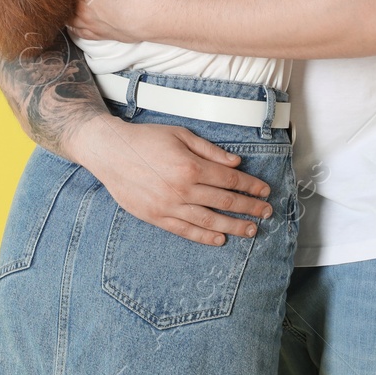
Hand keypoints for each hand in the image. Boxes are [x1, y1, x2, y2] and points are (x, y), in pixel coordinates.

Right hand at [69, 115, 273, 244]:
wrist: (110, 152)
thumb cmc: (145, 139)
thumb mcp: (180, 134)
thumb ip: (209, 150)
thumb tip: (235, 163)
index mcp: (191, 166)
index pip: (229, 180)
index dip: (250, 187)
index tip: (264, 191)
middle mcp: (182, 189)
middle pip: (224, 202)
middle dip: (249, 208)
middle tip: (265, 212)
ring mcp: (169, 206)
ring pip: (209, 221)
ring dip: (234, 227)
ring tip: (251, 230)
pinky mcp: (157, 217)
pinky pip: (186, 231)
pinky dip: (205, 237)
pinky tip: (220, 240)